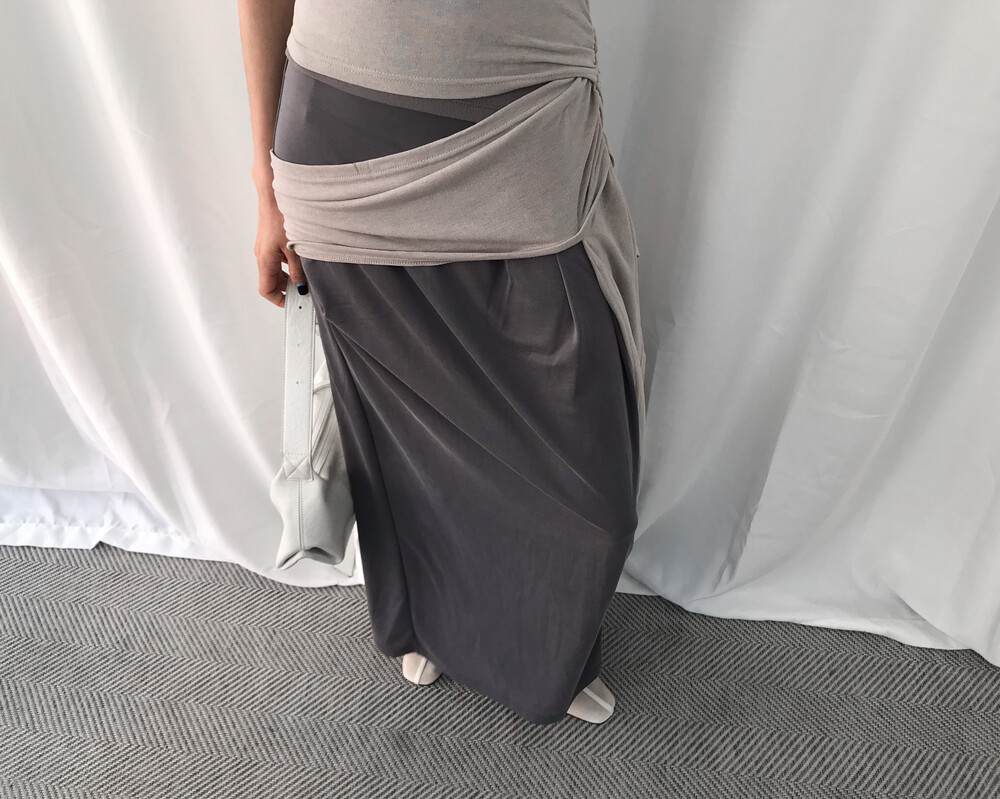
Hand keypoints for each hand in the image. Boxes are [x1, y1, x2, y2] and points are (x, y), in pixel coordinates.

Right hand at [255, 191, 305, 307]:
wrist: (273, 195)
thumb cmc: (281, 217)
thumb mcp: (295, 249)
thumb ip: (298, 271)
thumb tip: (301, 287)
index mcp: (265, 261)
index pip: (266, 290)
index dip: (279, 299)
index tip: (293, 303)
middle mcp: (262, 256)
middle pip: (271, 281)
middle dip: (286, 288)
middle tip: (303, 290)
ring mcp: (264, 248)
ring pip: (274, 270)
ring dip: (288, 276)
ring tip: (304, 275)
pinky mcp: (269, 241)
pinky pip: (276, 259)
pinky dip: (287, 265)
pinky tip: (301, 259)